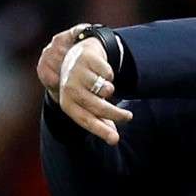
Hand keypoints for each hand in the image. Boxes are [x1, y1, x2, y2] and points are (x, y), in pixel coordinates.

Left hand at [37, 25, 132, 144]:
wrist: (78, 55)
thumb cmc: (84, 86)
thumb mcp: (88, 104)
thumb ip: (100, 120)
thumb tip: (114, 139)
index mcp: (67, 103)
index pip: (85, 120)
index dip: (101, 130)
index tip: (116, 140)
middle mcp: (69, 88)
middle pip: (97, 106)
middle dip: (115, 114)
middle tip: (128, 117)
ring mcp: (78, 72)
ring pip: (105, 89)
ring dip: (110, 89)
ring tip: (105, 86)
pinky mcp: (87, 59)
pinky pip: (109, 73)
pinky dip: (109, 75)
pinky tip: (101, 72)